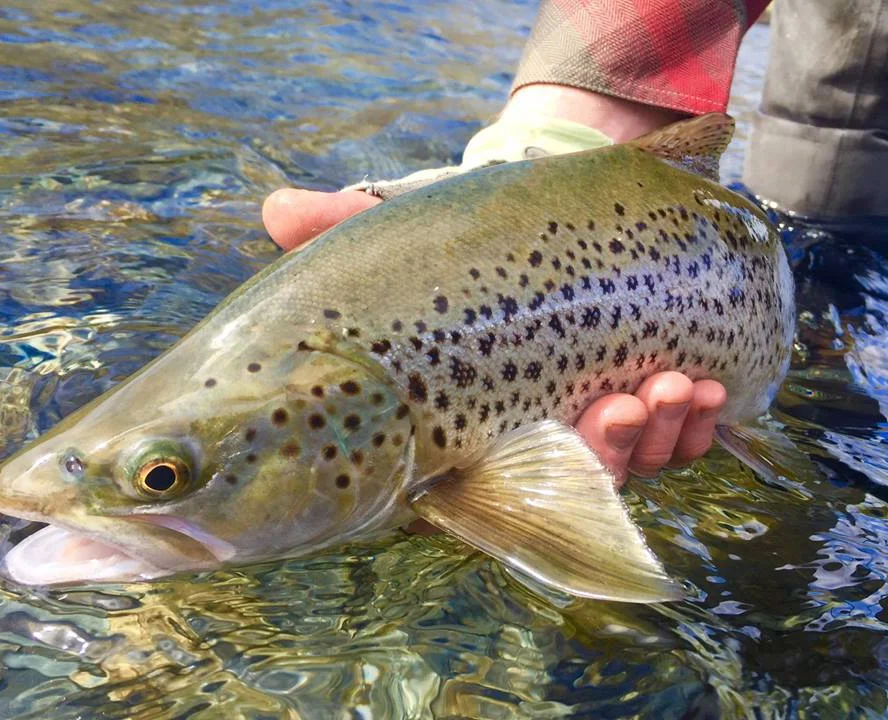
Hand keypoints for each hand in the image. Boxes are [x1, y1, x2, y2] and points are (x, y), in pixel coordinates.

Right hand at [262, 188, 727, 488]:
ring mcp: (590, 422)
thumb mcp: (410, 229)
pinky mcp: (643, 400)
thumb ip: (343, 227)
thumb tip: (272, 212)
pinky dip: (698, 426)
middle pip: (569, 481)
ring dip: (660, 437)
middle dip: (604, 454)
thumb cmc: (475, 231)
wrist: (560, 196)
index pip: (484, 479)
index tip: (547, 439)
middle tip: (622, 406)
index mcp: (465, 419)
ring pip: (631, 466)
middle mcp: (529, 434)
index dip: (518, 481)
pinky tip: (710, 392)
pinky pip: (680, 440)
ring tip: (676, 387)